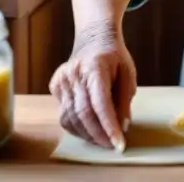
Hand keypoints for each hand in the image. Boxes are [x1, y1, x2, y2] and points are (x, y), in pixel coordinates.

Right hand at [49, 20, 136, 151]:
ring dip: (86, 134)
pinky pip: (63, 114)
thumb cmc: (114, 56)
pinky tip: (88, 128)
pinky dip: (76, 126)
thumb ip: (125, 99)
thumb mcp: (128, 73)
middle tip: (111, 145)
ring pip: (70, 117)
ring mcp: (62, 80)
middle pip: (84, 113)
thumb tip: (122, 125)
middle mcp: (74, 74)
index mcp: (96, 67)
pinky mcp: (55, 85)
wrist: (94, 37)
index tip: (119, 144)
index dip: (109, 127)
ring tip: (101, 139)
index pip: (101, 104)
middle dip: (99, 134)